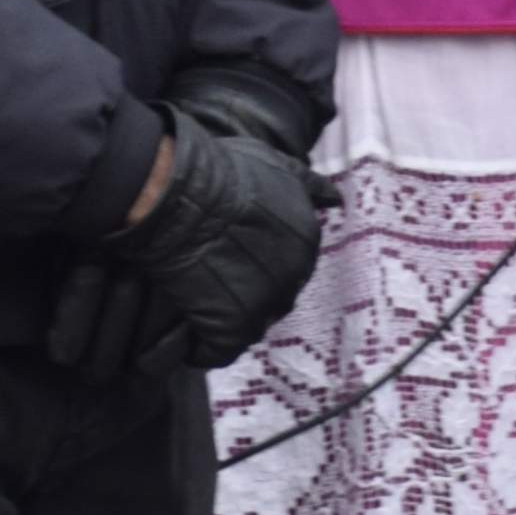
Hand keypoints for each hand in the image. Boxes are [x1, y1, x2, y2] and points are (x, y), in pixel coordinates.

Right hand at [47, 104, 324, 382]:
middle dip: (246, 291)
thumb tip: (336, 200)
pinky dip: (199, 345)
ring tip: (195, 301)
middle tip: (210, 277)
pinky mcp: (232, 329)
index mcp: (307, 239)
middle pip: (273, 297)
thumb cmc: (221, 172)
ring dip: (224, 317)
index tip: (232, 253)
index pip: (290, 264)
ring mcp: (265, 305)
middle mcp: (295, 276)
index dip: (258, 261)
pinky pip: (216, 350)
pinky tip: (183, 330)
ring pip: (248, 325)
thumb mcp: (275, 164)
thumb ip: (308, 184)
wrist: (180, 195)